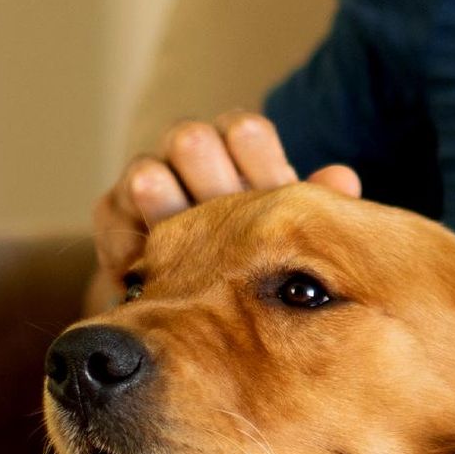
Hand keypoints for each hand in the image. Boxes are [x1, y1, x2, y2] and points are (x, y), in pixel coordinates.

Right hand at [87, 111, 360, 311]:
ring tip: (169, 213)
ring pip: (147, 173)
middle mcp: (193, 164)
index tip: (269, 185)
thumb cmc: (254, 267)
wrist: (195, 320)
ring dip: (161, 196)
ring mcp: (150, 187)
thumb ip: (315, 209)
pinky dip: (127, 241)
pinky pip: (111, 216)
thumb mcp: (288, 241)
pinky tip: (144, 265)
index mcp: (241, 161)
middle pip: (191, 141)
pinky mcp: (115, 219)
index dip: (254, 153)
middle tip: (216, 194)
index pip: (245, 133)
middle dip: (203, 164)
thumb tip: (343, 180)